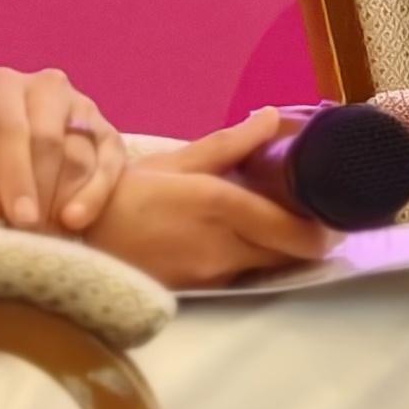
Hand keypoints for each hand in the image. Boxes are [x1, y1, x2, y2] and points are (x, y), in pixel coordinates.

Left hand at [0, 67, 125, 233]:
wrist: (7, 173)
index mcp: (0, 89)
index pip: (9, 128)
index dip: (16, 176)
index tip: (21, 219)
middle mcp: (46, 88)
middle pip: (48, 141)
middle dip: (40, 192)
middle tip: (31, 231)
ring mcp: (84, 109)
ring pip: (80, 156)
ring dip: (63, 199)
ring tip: (46, 231)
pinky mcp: (109, 135)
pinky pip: (109, 166)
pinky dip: (95, 197)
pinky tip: (76, 221)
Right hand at [80, 110, 334, 286]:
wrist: (74, 245)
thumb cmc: (122, 197)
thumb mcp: (173, 164)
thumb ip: (228, 145)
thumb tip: (270, 118)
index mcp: (219, 206)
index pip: (294, 229)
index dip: (323, 227)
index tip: (334, 212)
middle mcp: (223, 246)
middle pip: (291, 252)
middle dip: (312, 238)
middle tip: (319, 218)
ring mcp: (213, 273)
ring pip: (271, 265)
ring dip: (285, 249)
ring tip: (285, 225)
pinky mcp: (202, 291)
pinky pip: (244, 275)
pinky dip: (256, 259)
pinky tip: (247, 242)